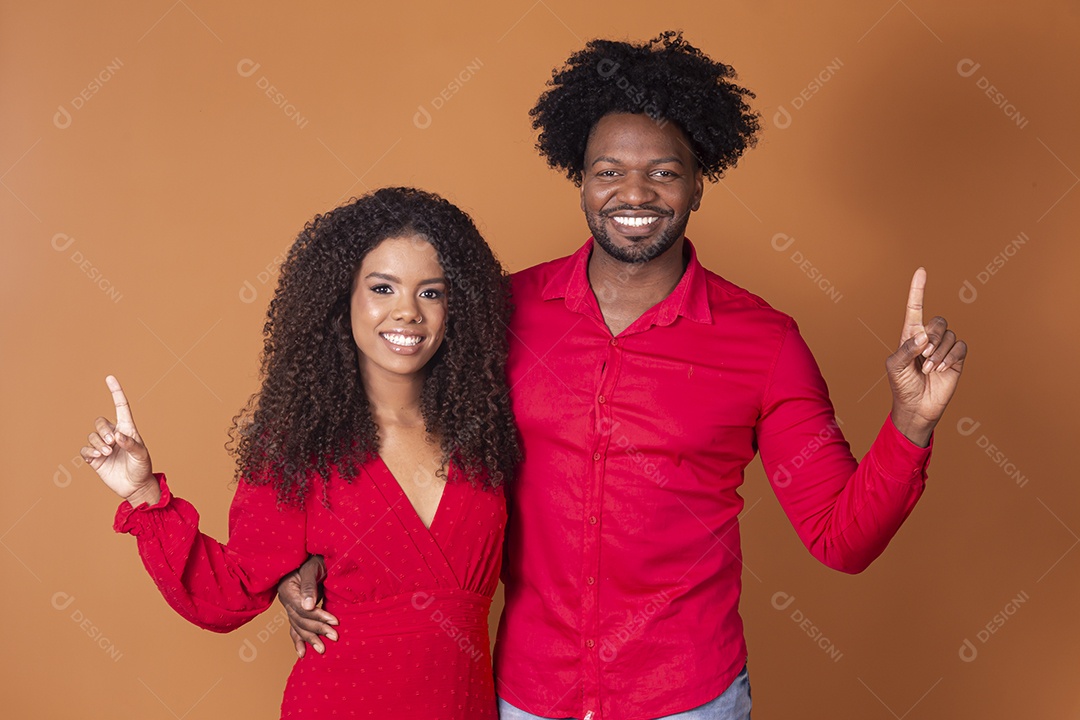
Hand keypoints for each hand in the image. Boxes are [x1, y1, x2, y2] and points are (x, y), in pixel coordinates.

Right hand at [80, 375, 159, 505]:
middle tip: (112, 444)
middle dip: (102, 430)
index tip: (110, 377)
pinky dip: (89, 451)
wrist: (135, 487)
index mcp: (127, 429)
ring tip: (107, 453)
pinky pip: (85, 449)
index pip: (121, 406)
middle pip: (100, 422)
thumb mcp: (141, 455)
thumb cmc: (142, 468)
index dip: (115, 392)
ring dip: (97, 443)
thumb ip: (131, 444)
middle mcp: (114, 435)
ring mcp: (103, 446)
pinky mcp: (94, 458)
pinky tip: (98, 457)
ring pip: (92, 436)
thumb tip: (118, 436)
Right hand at [278, 555, 336, 656]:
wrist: (311, 558)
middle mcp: (286, 601)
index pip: (302, 609)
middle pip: (301, 620)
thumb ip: (309, 585)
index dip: (318, 616)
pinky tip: (303, 654)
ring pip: (299, 627)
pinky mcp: (296, 611)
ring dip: (311, 639)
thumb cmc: (313, 560)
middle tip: (335, 636)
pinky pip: (295, 628)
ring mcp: (290, 607)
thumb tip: (308, 607)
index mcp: (288, 589)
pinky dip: (298, 641)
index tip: (334, 621)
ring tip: (323, 650)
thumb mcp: (312, 568)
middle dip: (318, 629)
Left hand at [886, 268, 967, 446]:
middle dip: (931, 337)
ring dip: (939, 352)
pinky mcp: (956, 359)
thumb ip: (906, 348)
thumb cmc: (901, 385)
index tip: (921, 271)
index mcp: (910, 334)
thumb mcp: (894, 366)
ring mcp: (943, 347)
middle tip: (923, 355)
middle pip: (937, 320)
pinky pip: (960, 347)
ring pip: (949, 335)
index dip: (917, 290)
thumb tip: (923, 337)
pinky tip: (940, 369)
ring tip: (928, 369)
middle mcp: (928, 337)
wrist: (916, 406)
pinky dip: (950, 357)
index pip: (915, 307)